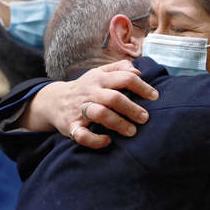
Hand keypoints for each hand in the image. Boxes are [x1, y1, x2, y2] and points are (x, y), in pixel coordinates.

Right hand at [21, 60, 158, 147]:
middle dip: (132, 108)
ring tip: (132, 132)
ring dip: (118, 123)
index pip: (125, 78)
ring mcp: (79, 109)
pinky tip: (107, 140)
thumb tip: (138, 71)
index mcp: (99, 79)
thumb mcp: (99, 73)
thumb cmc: (85, 87)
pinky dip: (96, 140)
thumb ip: (119, 68)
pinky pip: (82, 135)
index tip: (155, 97)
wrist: (54, 101)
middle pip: (114, 98)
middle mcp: (90, 92)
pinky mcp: (71, 126)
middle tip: (145, 118)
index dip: (142, 87)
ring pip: (99, 114)